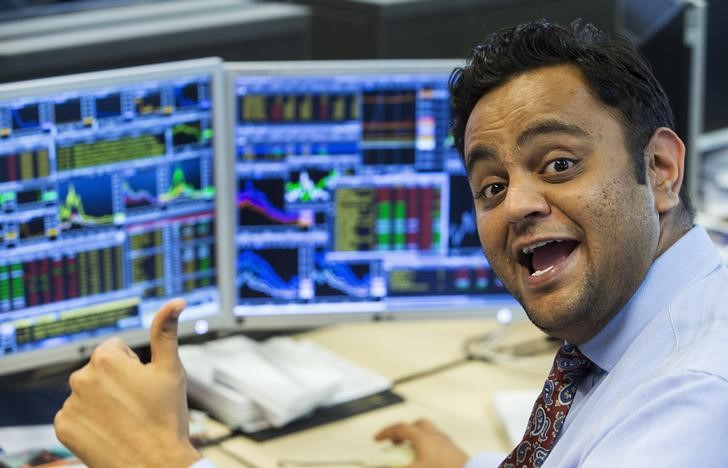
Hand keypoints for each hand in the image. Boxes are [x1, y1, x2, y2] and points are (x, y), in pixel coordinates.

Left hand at [54, 298, 200, 467]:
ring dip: (103, 400)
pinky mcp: (63, 426)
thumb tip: (175, 302)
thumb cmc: (166, 418)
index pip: (117, 349)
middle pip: (100, 370)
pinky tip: (109, 429)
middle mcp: (81, 377)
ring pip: (89, 392)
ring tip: (125, 419)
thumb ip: (166, 331)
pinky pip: (75, 414)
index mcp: (106, 358)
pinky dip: (89, 420)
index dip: (135, 366)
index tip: (144, 385)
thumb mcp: (171, 370)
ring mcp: (70, 403)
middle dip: (116, 381)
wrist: (155, 464)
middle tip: (137, 403)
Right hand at [375, 419, 468, 467]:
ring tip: (409, 453)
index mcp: (422, 436)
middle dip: (403, 432)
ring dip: (415, 439)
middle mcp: (434, 435)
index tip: (377, 439)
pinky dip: (426, 447)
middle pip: (415, 425)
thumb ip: (399, 466)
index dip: (385, 432)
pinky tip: (426, 459)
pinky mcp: (453, 450)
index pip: (399, 428)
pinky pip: (436, 442)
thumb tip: (389, 464)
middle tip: (395, 443)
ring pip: (427, 433)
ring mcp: (445, 441)